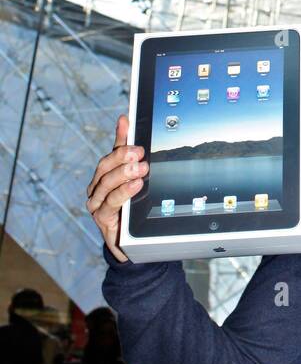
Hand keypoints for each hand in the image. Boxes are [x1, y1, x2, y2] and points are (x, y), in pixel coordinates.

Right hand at [86, 114, 147, 262]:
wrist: (130, 243)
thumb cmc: (132, 210)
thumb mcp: (137, 184)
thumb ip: (135, 161)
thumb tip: (136, 132)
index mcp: (106, 175)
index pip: (113, 151)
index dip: (120, 135)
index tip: (127, 120)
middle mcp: (98, 187)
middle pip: (105, 166)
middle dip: (122, 156)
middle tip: (139, 152)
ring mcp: (97, 202)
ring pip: (106, 183)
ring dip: (124, 174)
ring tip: (140, 168)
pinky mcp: (101, 218)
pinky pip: (111, 203)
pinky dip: (123, 192)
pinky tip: (135, 185)